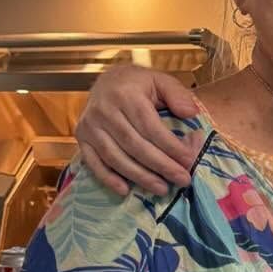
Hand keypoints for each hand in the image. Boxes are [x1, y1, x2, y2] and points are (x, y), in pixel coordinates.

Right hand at [75, 64, 201, 195]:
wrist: (106, 81)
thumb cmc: (139, 85)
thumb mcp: (161, 80)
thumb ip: (178, 94)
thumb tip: (191, 113)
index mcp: (126, 94)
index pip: (150, 127)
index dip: (170, 146)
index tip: (188, 161)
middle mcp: (104, 110)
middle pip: (134, 145)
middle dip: (160, 166)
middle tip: (182, 180)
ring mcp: (90, 125)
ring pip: (115, 157)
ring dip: (139, 176)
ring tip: (162, 189)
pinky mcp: (81, 137)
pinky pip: (93, 162)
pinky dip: (107, 178)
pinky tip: (125, 190)